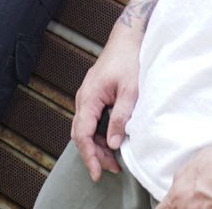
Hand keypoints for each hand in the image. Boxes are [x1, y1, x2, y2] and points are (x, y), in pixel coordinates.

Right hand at [71, 26, 143, 179]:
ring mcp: (87, 97)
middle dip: (94, 154)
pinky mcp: (94, 96)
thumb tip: (112, 143)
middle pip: (81, 134)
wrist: (127, 40)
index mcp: (89, 97)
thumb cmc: (129, 60)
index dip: (89, 155)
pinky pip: (90, 121)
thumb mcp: (130, 92)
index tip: (97, 172)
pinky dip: (99, 134)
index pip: (82, 134)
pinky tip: (111, 141)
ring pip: (85, 129)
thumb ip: (120, 118)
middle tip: (112, 169)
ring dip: (97, 145)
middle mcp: (84, 98)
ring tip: (114, 160)